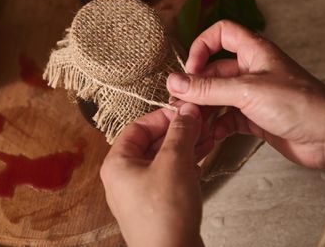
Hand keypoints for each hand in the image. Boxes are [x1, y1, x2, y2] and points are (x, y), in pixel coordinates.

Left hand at [100, 103, 208, 246]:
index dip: (162, 116)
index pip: (137, 127)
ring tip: (207, 137)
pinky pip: (169, 176)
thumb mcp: (173, 163)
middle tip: (200, 123)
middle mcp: (125, 177)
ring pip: (162, 159)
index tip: (185, 112)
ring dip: (185, 147)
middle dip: (178, 132)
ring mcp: (141, 192)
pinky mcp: (157, 205)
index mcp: (117, 163)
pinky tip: (202, 157)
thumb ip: (180, 133)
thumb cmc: (164, 215)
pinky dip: (185, 165)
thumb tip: (187, 110)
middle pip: (151, 143)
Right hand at [167, 20, 324, 174]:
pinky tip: (210, 137)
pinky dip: (216, 127)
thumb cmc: (299, 104)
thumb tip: (174, 82)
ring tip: (192, 124)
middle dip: (196, 87)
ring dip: (203, 109)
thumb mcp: (247, 91)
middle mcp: (251, 70)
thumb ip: (208, 88)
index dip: (202, 46)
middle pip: (214, 71)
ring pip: (218, 97)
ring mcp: (253, 95)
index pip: (222, 33)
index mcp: (254, 52)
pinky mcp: (255, 118)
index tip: (191, 69)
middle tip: (181, 105)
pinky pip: (227, 119)